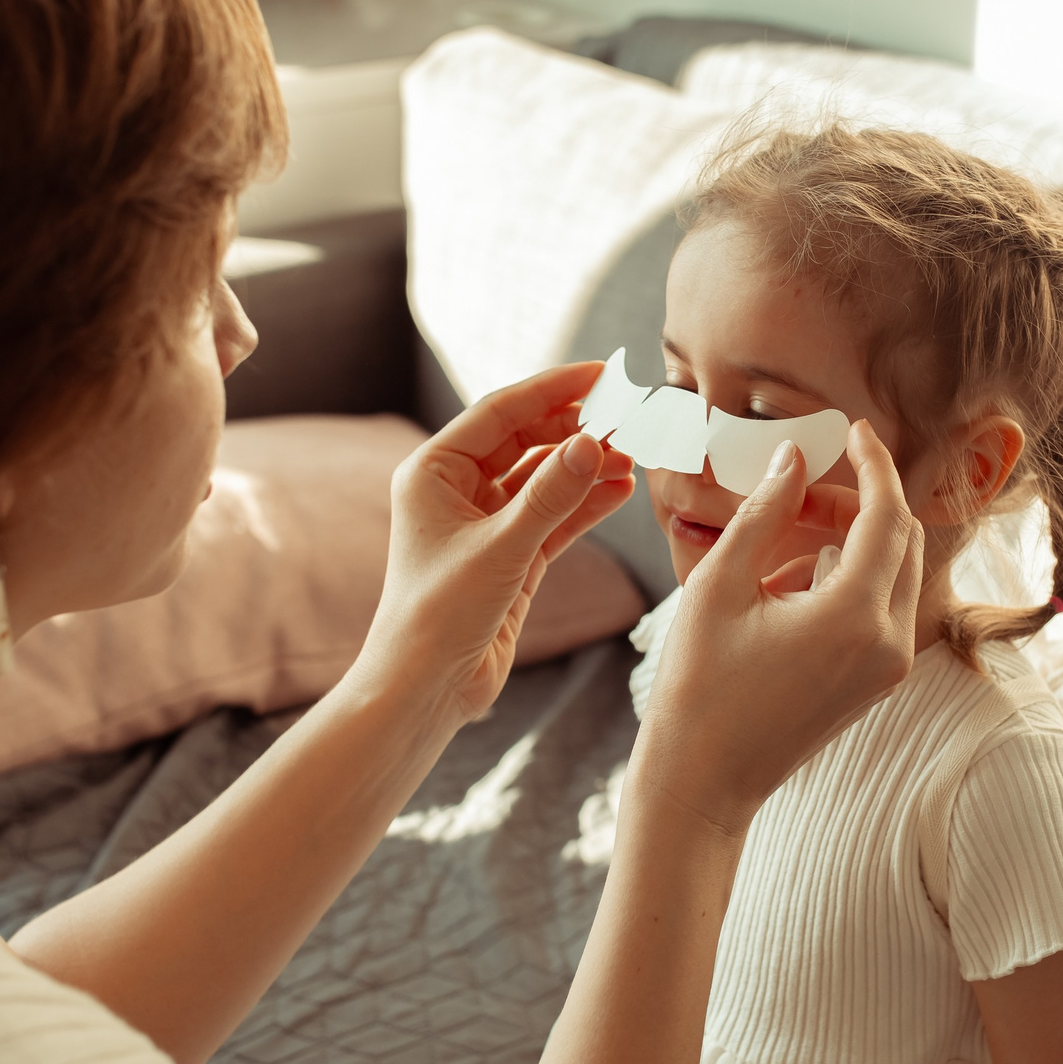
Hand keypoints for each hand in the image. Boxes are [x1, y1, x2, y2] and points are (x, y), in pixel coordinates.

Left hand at [361, 361, 636, 723]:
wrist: (426, 689)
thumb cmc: (440, 617)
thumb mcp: (501, 549)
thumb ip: (551, 495)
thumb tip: (594, 441)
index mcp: (434, 471)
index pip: (501, 412)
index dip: (553, 390)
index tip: (603, 375)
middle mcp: (457, 490)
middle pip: (527, 439)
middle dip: (578, 428)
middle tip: (630, 417)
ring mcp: (486, 522)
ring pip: (545, 478)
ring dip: (587, 466)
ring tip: (636, 454)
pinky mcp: (510, 555)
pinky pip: (554, 516)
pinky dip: (586, 503)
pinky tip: (622, 489)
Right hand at [636, 422, 924, 830]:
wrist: (704, 780)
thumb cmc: (699, 687)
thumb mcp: (719, 585)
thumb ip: (763, 512)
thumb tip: (793, 459)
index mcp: (853, 616)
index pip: (886, 514)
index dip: (873, 463)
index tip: (853, 430)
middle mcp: (889, 642)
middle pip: (901, 539)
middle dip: (858, 501)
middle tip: (801, 488)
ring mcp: (889, 666)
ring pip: (893, 572)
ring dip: (849, 540)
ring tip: (779, 538)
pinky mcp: (878, 681)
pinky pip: (879, 607)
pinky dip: (845, 579)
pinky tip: (784, 585)